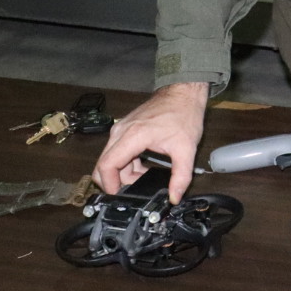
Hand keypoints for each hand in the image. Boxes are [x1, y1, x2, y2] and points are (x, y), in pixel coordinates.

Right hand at [92, 82, 208, 202]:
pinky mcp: (124, 129)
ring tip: (145, 178)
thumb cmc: (184, 115)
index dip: (109, 185)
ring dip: (124, 174)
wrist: (183, 92)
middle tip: (134, 191)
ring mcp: (121, 129)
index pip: (107, 165)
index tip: (119, 196)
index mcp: (132, 136)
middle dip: (115, 182)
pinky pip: (117, 152)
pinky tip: (144, 168)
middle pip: (103, 164)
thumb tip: (174, 198)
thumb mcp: (186, 149)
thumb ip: (181, 176)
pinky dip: (127, 164)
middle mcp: (120, 132)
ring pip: (111, 159)